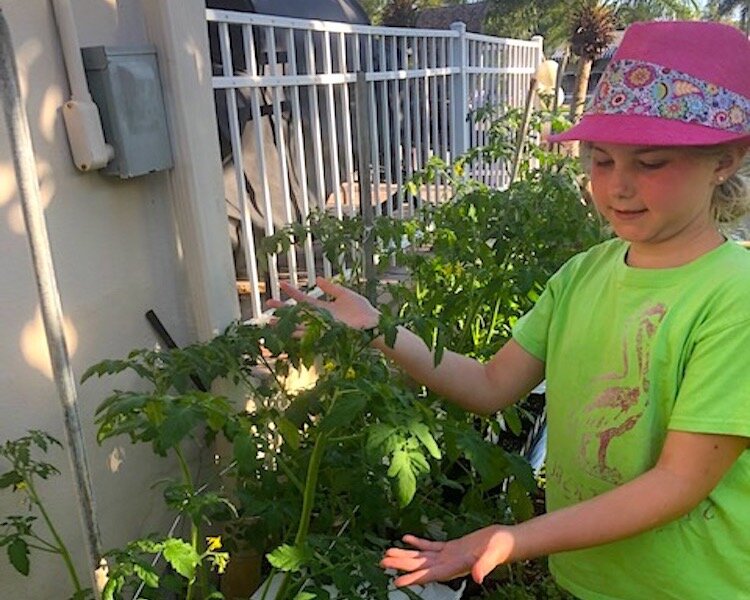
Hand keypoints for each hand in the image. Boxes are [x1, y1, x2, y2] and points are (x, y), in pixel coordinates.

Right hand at [268, 277, 379, 330]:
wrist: (373, 324)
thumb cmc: (362, 311)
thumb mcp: (344, 294)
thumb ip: (331, 288)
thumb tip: (317, 279)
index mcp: (323, 308)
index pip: (303, 299)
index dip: (292, 291)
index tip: (280, 283)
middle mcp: (320, 318)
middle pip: (297, 313)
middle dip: (282, 309)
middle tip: (267, 304)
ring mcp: (322, 327)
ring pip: (299, 326)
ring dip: (285, 324)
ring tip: (270, 322)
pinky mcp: (326, 334)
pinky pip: (310, 335)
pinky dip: (298, 334)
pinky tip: (287, 332)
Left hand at [380, 526, 514, 587]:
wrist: (508, 541)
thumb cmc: (501, 548)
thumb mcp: (492, 556)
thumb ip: (484, 566)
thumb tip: (477, 578)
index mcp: (455, 567)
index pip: (430, 575)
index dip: (413, 578)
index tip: (397, 581)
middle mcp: (449, 564)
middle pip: (421, 566)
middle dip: (402, 565)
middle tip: (383, 562)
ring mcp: (449, 556)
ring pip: (423, 557)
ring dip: (406, 555)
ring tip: (389, 552)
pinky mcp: (452, 547)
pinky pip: (431, 546)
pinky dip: (418, 543)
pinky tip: (407, 539)